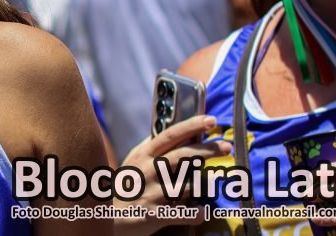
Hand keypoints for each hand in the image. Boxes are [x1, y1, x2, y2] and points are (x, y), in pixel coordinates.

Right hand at [113, 115, 231, 235]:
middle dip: (208, 149)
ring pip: (188, 184)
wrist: (108, 216)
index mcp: (143, 154)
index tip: (211, 120)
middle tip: (227, 147)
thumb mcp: (133, 161)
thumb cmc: (125, 186)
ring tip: (215, 181)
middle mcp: (147, 170)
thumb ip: (152, 148)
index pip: (170, 135)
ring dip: (205, 183)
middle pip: (183, 155)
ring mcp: (151, 192)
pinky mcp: (154, 214)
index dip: (192, 126)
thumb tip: (173, 130)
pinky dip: (197, 212)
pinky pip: (184, 213)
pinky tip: (203, 210)